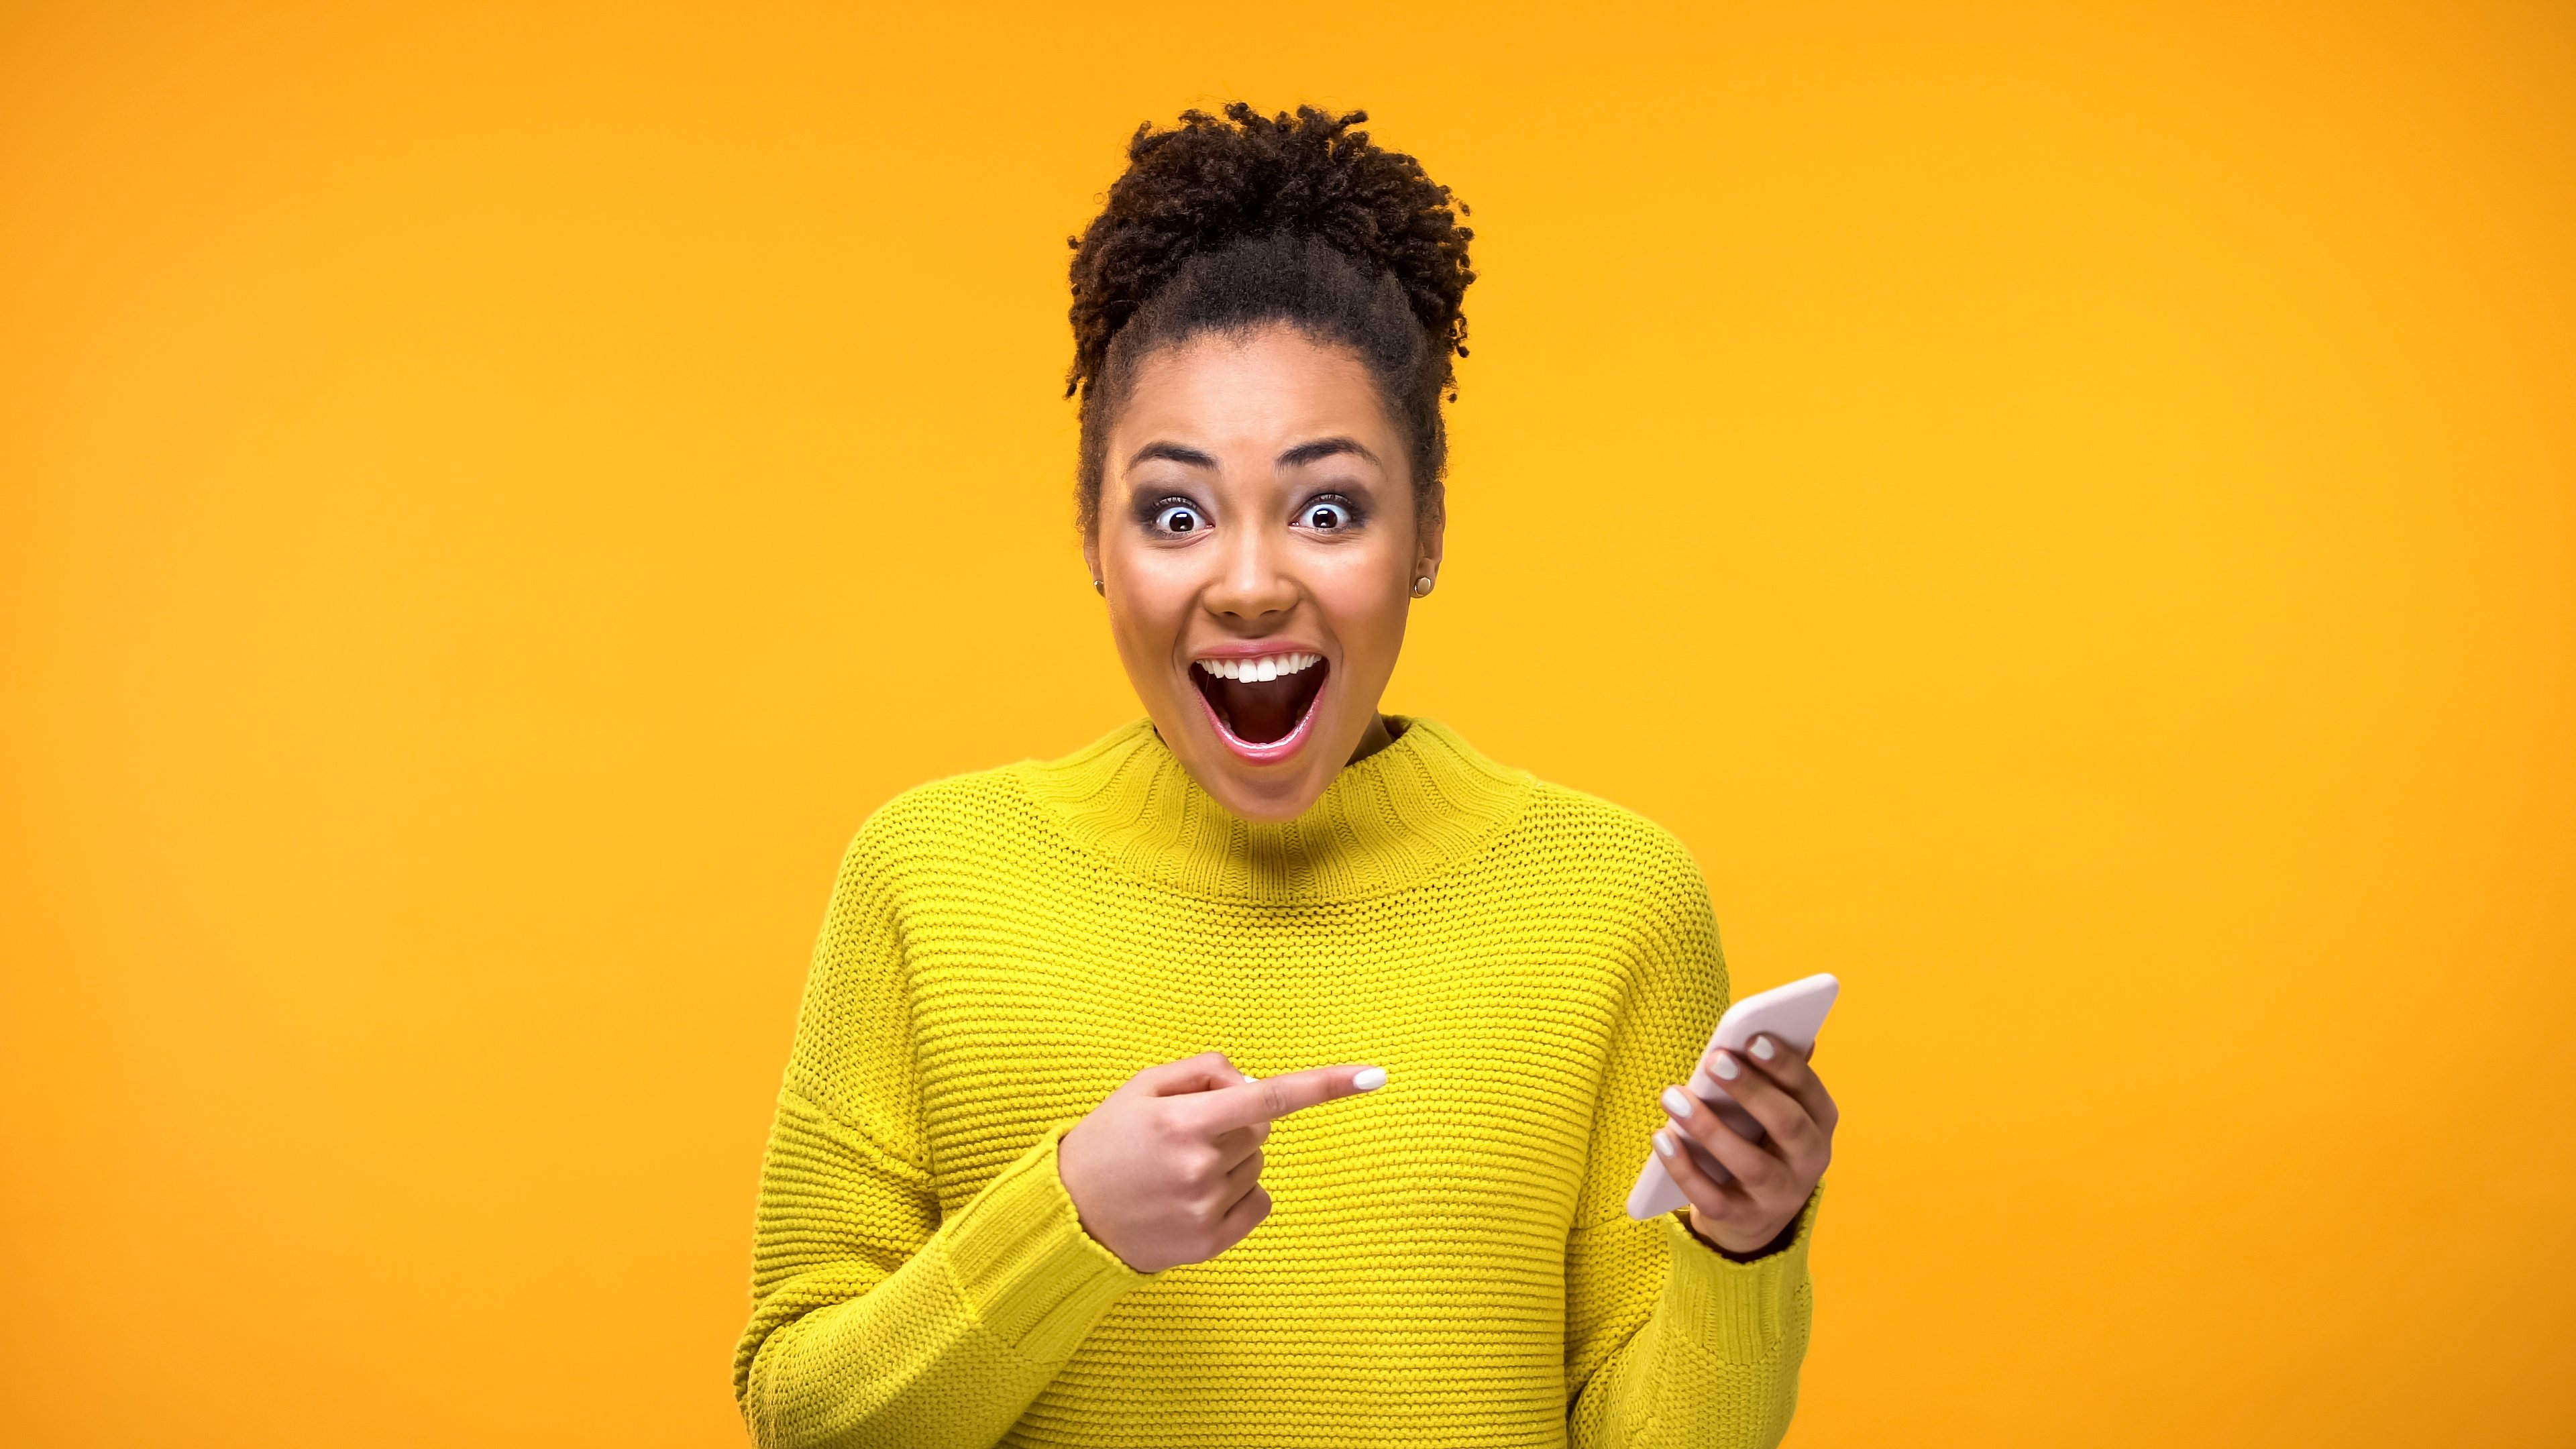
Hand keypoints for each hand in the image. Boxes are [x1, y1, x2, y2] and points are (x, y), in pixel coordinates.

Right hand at [1057, 1050, 1385, 1272]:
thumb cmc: (1108, 1141)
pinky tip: (1197, 1195)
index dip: (1325, 1085)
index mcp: (1182, 1121)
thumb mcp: (1144, 1086)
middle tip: (1184, 1135)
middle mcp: (1199, 1167)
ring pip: (1257, 1165)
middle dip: (1234, 1124)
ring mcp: (1205, 1209)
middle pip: (1260, 1131)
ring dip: (1231, 1159)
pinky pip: (1258, 1203)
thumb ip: (1205, 1071)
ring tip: (1178, 1169)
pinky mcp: (1209, 1243)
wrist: (1069, 1214)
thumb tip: (1256, 1083)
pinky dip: (1240, 1193)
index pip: (1268, 1097)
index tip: (1374, 1075)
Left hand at [1652, 1034, 1836, 1255]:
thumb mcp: (1774, 1109)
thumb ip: (1773, 1074)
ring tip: (1672, 1096)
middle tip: (1714, 1060)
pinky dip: (1684, 1168)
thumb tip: (1776, 1027)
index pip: (1808, 1090)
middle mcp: (1808, 1162)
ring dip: (1709, 1128)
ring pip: (1749, 1163)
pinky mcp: (1743, 1220)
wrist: (1754, 1214)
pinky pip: (1713, 1198)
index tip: (1753, 1037)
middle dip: (1751, 1090)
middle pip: (1787, 1125)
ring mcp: (1779, 1196)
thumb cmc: (1761, 1139)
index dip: (1785, 1064)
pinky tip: (1661, 1138)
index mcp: (1819, 1123)